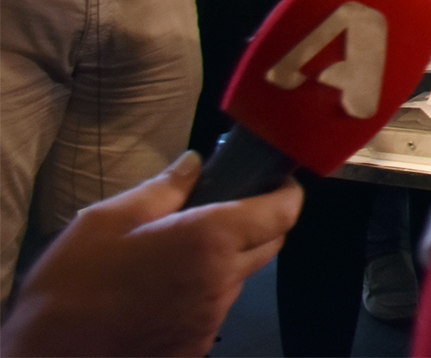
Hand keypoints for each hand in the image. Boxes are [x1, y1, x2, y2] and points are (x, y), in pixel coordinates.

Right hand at [0, 151, 300, 357]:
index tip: (275, 180)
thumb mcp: (106, 220)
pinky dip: (205, 292)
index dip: (286, 192)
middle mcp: (222, 281)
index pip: (283, 212)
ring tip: (184, 250)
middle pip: (271, 244)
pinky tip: (167, 288)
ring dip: (229, 259)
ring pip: (241, 278)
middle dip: (261, 222)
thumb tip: (194, 164)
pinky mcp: (195, 347)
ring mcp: (211, 320)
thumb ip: (161, 189)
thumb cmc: (71, 287)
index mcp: (210, 240)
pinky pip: (215, 310)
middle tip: (227, 207)